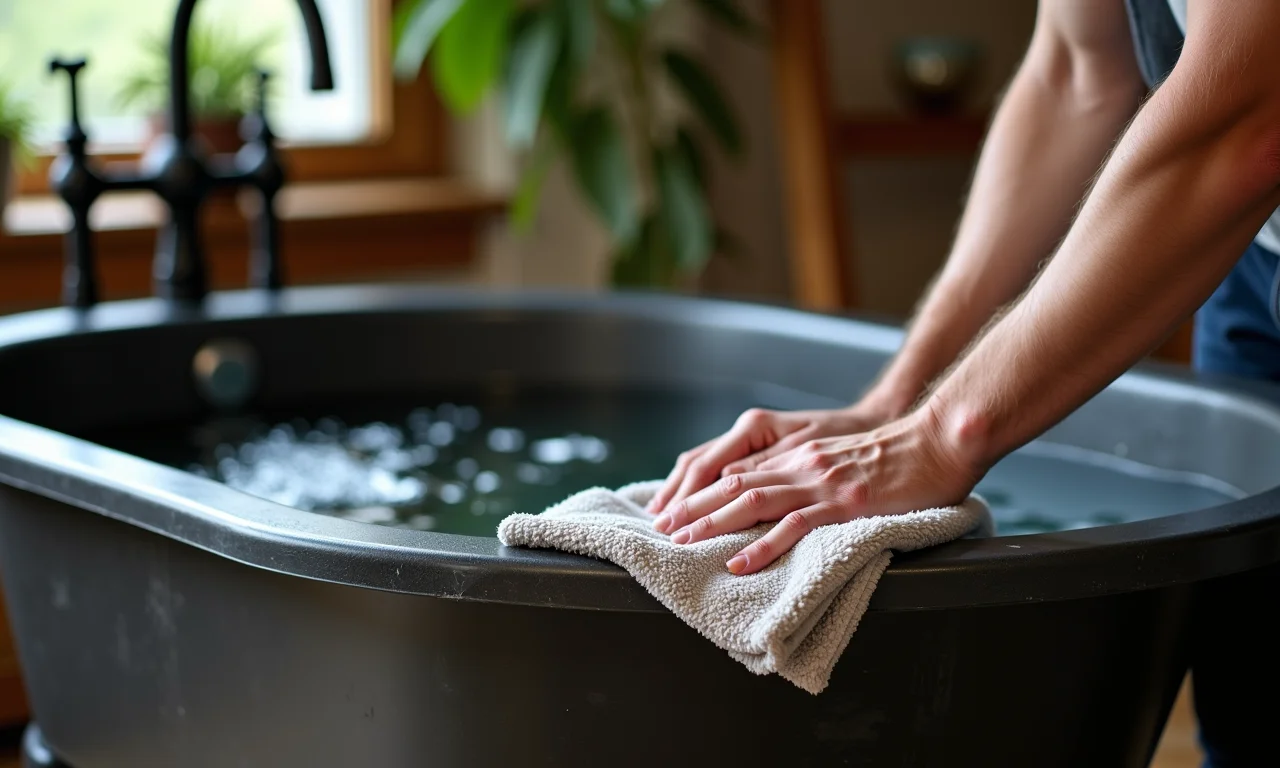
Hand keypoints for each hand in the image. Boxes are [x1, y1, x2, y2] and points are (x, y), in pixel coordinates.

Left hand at [653, 409, 980, 574]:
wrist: (939, 441)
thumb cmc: (898, 454)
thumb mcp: (840, 454)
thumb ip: (807, 468)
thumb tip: (778, 494)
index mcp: (799, 453)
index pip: (737, 471)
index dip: (701, 491)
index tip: (673, 510)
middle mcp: (801, 463)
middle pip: (734, 485)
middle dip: (694, 508)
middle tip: (664, 531)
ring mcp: (821, 482)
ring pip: (753, 502)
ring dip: (713, 524)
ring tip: (684, 543)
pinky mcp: (845, 502)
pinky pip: (794, 526)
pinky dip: (762, 546)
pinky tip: (739, 562)